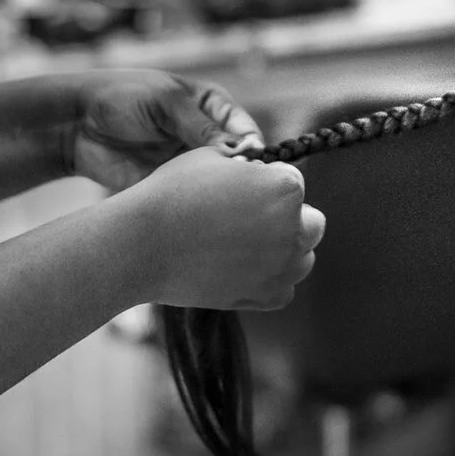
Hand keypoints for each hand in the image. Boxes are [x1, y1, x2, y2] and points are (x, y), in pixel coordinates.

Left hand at [68, 70, 263, 192]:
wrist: (75, 124)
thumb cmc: (121, 97)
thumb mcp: (165, 102)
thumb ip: (200, 126)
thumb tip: (238, 150)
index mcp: (211, 107)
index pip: (244, 129)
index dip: (251, 147)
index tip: (252, 164)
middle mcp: (205, 136)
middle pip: (237, 160)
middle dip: (242, 174)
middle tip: (245, 190)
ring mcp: (188, 162)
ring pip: (217, 183)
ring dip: (222, 194)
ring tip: (225, 206)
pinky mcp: (169, 184)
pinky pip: (191, 198)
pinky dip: (198, 206)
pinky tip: (202, 215)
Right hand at [120, 145, 322, 310]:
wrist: (142, 244)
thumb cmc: (173, 193)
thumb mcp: (212, 158)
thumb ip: (247, 163)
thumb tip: (258, 169)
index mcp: (285, 188)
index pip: (294, 182)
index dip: (266, 182)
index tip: (238, 190)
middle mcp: (293, 229)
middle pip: (311, 221)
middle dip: (288, 216)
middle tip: (249, 217)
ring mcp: (282, 267)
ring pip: (303, 257)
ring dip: (284, 249)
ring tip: (244, 244)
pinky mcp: (266, 297)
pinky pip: (284, 288)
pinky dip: (269, 279)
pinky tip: (240, 268)